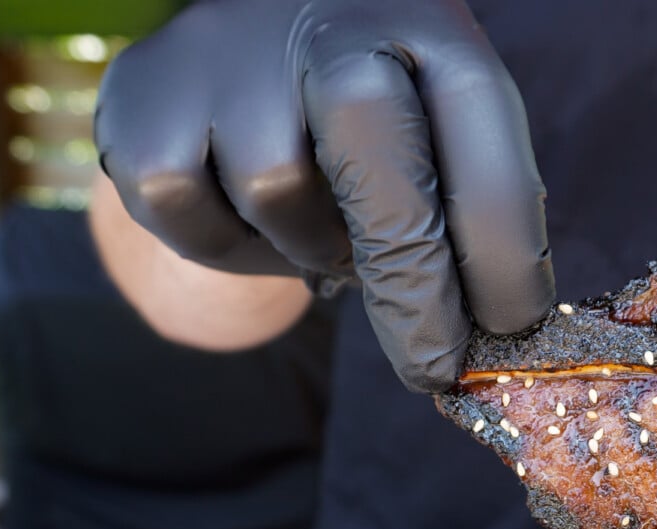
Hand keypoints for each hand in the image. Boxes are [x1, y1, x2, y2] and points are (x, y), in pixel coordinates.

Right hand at [95, 0, 553, 390]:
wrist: (237, 44)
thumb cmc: (359, 121)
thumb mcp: (429, 139)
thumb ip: (460, 220)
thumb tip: (489, 341)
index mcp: (427, 30)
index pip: (482, 143)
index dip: (503, 255)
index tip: (509, 332)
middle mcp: (330, 25)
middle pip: (384, 174)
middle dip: (416, 289)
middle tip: (433, 365)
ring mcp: (232, 50)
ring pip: (278, 196)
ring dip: (305, 242)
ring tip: (311, 216)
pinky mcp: (147, 92)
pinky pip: (189, 211)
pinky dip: (223, 239)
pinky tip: (239, 204)